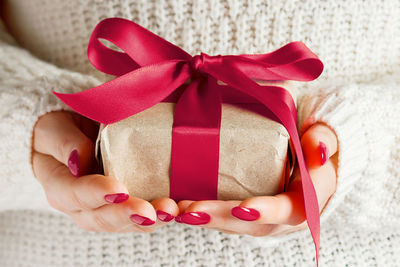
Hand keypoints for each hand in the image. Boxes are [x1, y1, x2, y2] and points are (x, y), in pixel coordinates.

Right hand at [32, 111, 178, 232]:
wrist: (73, 140)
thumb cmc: (61, 133)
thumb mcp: (54, 129)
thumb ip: (64, 142)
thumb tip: (78, 160)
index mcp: (61, 186)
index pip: (75, 194)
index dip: (97, 194)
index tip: (120, 190)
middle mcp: (82, 206)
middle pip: (103, 218)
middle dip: (128, 215)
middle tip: (149, 212)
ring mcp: (106, 209)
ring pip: (127, 223)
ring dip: (150, 220)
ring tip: (170, 212)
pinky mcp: (127, 206)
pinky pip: (143, 216)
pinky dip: (161, 214)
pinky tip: (179, 209)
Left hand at [174, 121, 337, 236]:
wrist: (312, 159)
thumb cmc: (314, 145)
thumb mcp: (325, 137)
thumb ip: (324, 139)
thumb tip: (317, 150)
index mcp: (308, 199)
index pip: (291, 210)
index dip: (267, 212)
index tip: (240, 208)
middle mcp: (286, 216)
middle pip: (255, 224)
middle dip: (222, 218)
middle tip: (191, 210)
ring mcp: (267, 218)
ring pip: (237, 226)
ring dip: (208, 220)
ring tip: (180, 211)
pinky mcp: (251, 213)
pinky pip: (229, 219)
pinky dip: (207, 215)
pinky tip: (183, 208)